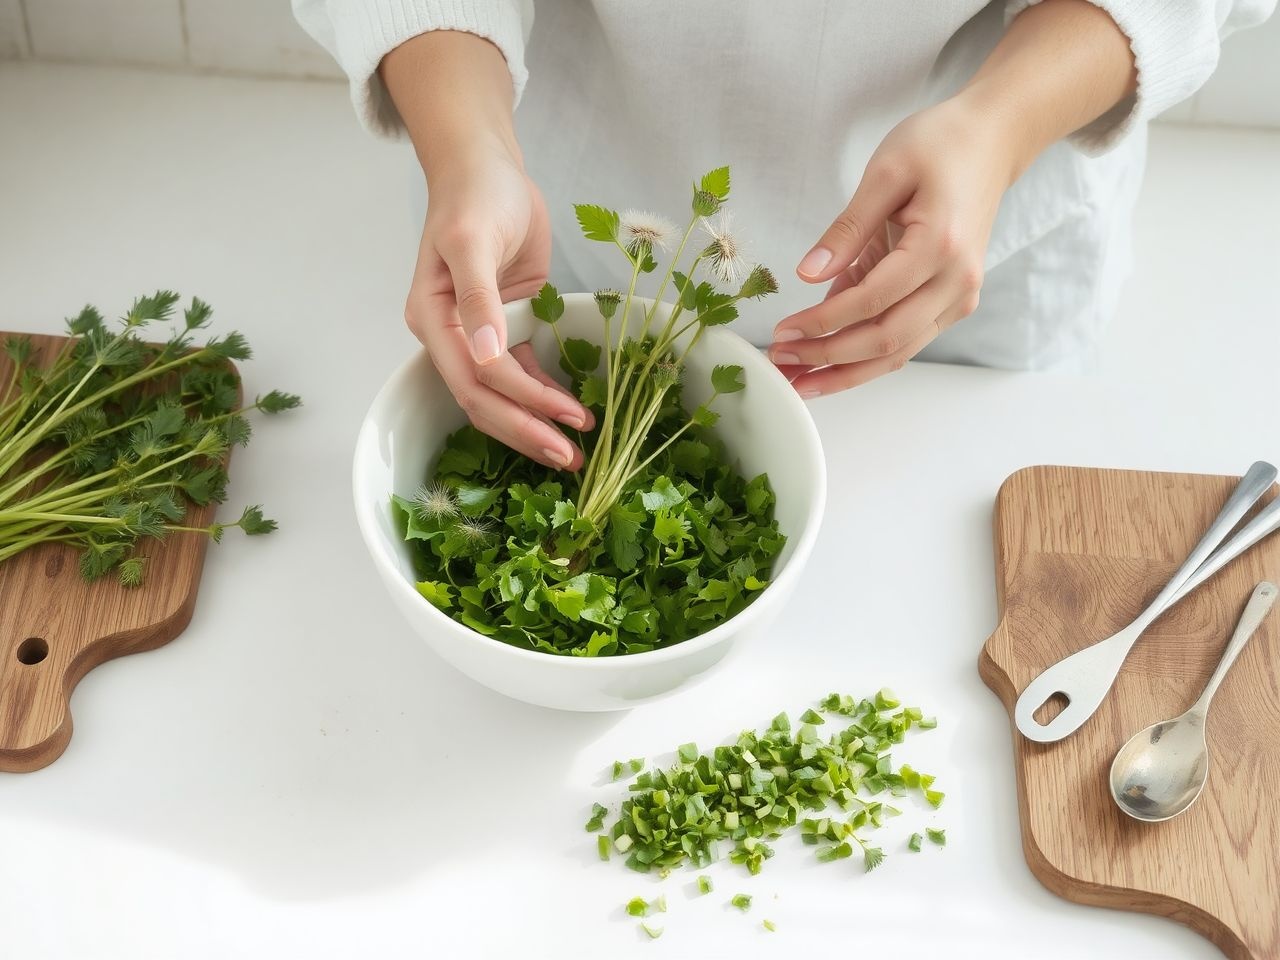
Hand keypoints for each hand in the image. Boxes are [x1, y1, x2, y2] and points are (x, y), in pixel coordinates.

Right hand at [383, 29, 592, 470]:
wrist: (486, 167)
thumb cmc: (475, 197)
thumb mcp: (473, 241)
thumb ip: (478, 299)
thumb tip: (484, 354)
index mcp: (433, 320)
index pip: (475, 379)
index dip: (517, 406)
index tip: (561, 423)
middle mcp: (451, 337)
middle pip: (486, 400)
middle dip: (527, 431)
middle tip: (570, 460)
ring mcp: (478, 336)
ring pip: (503, 395)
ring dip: (536, 423)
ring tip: (575, 451)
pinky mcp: (507, 327)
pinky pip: (522, 374)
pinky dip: (543, 395)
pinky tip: (569, 414)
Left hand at [770, 96, 1016, 395]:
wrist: (992, 141)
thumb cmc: (940, 145)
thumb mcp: (885, 172)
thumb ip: (846, 229)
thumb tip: (807, 274)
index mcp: (940, 246)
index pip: (872, 300)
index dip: (822, 322)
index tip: (783, 330)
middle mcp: (957, 282)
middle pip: (886, 340)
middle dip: (827, 358)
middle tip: (781, 360)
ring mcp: (958, 297)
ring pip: (897, 353)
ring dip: (844, 372)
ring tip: (797, 380)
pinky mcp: (951, 302)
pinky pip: (905, 340)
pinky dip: (864, 356)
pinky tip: (824, 360)